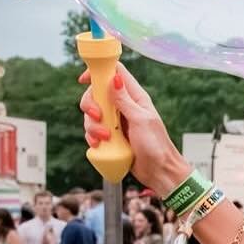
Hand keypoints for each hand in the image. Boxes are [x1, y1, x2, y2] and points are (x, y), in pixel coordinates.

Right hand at [79, 62, 185, 196]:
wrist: (159, 171)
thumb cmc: (156, 145)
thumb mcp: (141, 120)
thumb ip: (125, 100)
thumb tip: (114, 77)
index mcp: (135, 97)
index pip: (115, 74)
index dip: (97, 72)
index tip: (84, 80)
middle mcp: (123, 106)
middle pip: (96, 94)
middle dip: (91, 104)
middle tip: (98, 116)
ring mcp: (116, 121)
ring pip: (92, 114)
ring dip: (92, 125)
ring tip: (105, 138)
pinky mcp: (111, 137)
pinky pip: (93, 131)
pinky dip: (92, 137)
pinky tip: (99, 144)